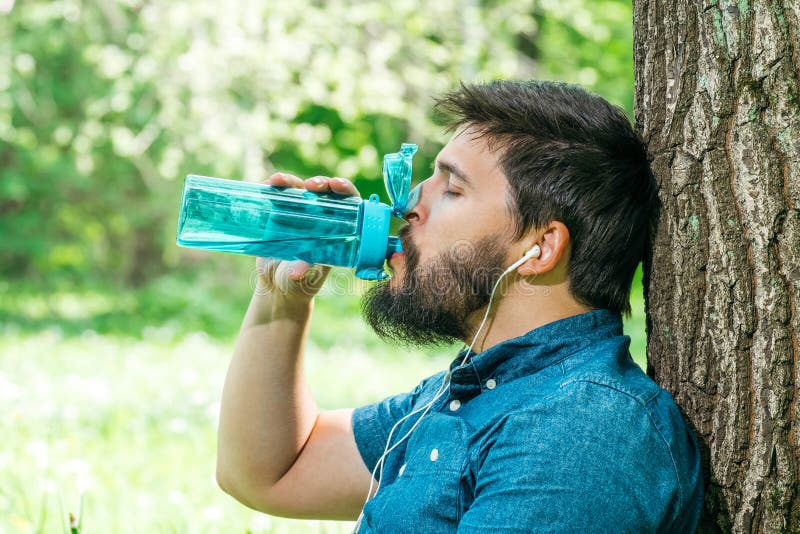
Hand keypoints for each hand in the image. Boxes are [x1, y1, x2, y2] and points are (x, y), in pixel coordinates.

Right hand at [254, 173, 360, 301]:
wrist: (277, 289)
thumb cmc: (299, 285)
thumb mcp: (304, 279)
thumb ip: (303, 272)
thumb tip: (296, 272)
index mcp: (336, 232)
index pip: (348, 204)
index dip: (345, 190)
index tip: (336, 185)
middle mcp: (320, 220)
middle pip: (324, 193)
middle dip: (319, 183)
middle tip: (310, 185)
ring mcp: (299, 217)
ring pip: (299, 191)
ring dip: (290, 182)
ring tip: (276, 181)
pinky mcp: (279, 218)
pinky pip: (278, 198)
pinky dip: (272, 189)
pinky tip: (265, 185)